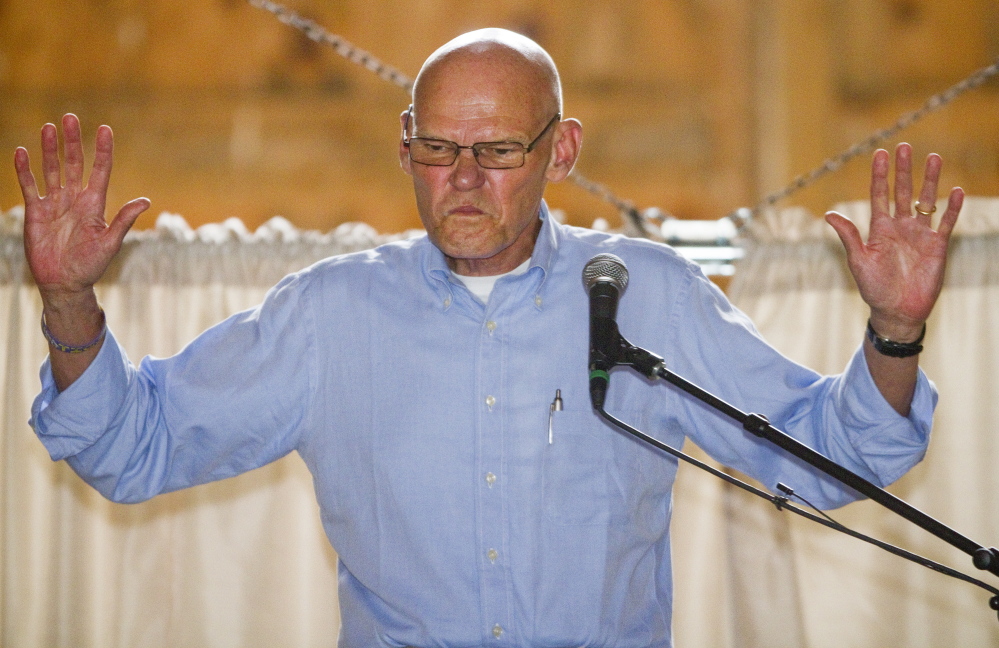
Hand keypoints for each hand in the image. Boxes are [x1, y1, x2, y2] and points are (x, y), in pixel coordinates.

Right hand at [14, 113, 148, 302]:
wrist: (64, 283)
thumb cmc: (90, 265)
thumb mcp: (110, 243)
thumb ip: (123, 220)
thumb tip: (145, 200)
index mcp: (95, 205)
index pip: (100, 171)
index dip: (102, 150)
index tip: (104, 129)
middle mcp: (75, 199)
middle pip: (74, 164)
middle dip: (73, 141)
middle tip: (69, 117)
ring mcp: (55, 204)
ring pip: (52, 170)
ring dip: (49, 149)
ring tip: (48, 127)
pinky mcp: (36, 212)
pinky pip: (30, 186)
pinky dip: (25, 170)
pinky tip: (22, 152)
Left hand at [825, 143, 962, 340]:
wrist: (897, 311)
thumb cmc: (874, 288)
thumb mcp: (859, 260)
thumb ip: (848, 236)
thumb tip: (829, 214)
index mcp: (879, 229)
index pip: (879, 195)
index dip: (879, 175)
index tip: (880, 154)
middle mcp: (899, 227)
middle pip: (901, 192)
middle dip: (903, 170)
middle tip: (905, 147)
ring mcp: (919, 235)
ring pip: (925, 201)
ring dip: (929, 181)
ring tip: (933, 158)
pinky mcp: (937, 246)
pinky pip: (946, 222)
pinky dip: (952, 208)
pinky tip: (956, 191)